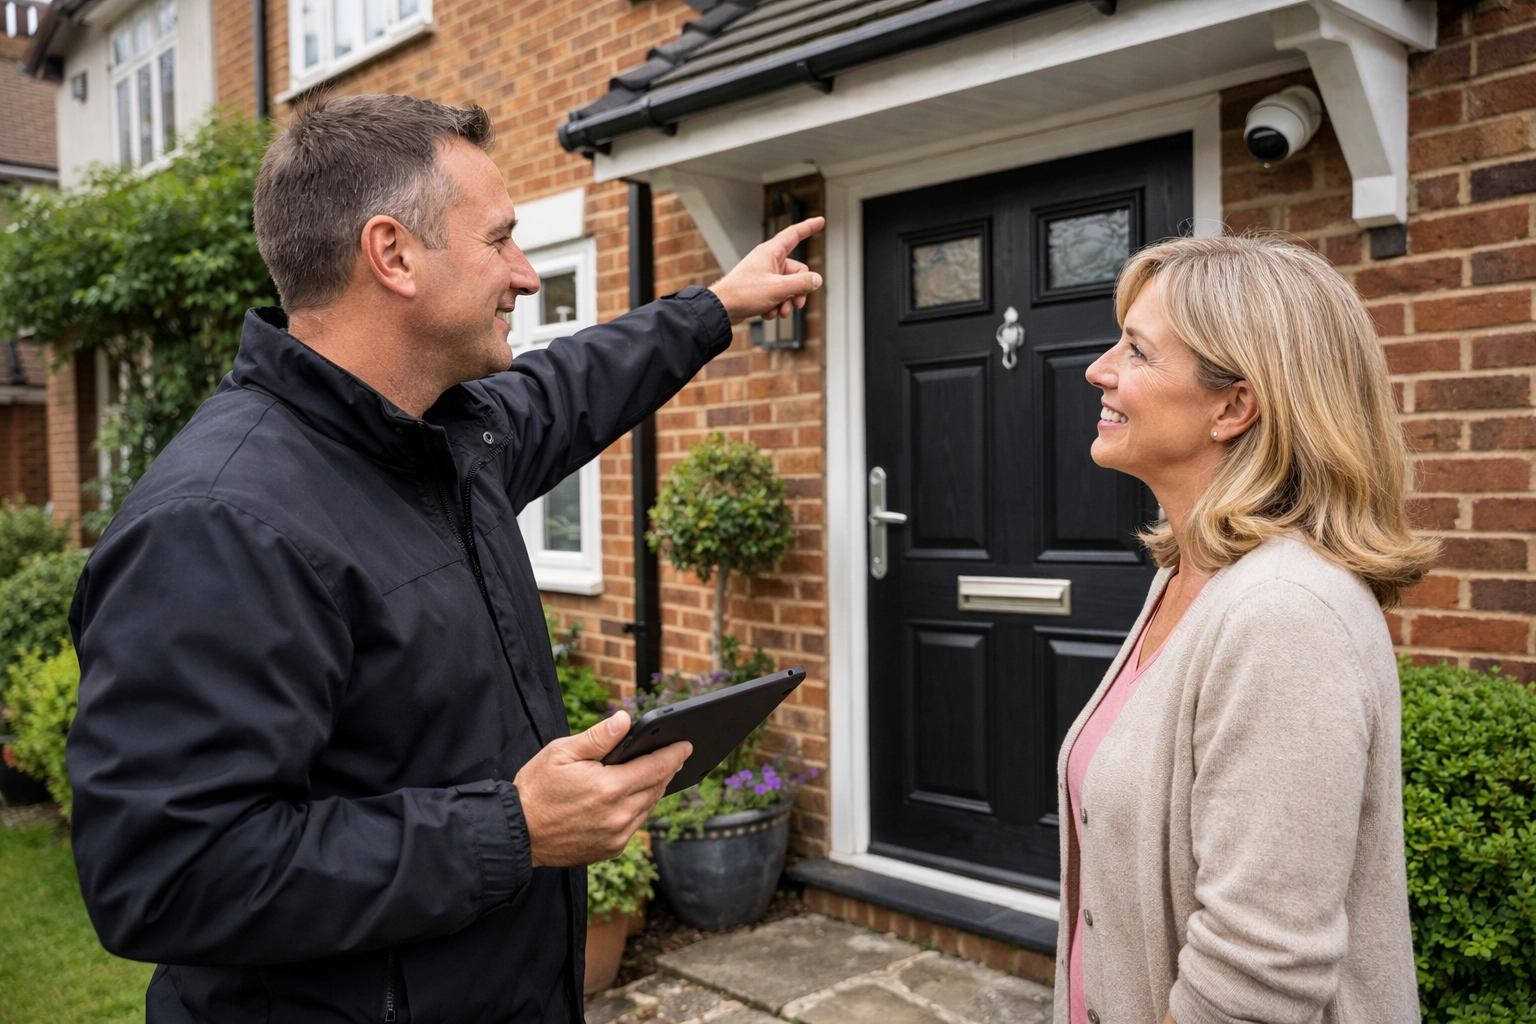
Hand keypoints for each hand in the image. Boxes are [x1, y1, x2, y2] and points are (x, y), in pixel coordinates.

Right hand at [514, 711, 690, 866]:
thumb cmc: (535, 788)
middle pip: (656, 788)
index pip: (656, 767)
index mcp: (609, 787)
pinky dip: (639, 809)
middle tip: (675, 755)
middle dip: (667, 770)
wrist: (517, 833)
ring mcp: (616, 835)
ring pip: (648, 808)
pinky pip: (635, 825)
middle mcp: (618, 815)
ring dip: (655, 790)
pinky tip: (635, 797)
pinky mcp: (610, 849)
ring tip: (657, 773)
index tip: (686, 745)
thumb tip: (626, 720)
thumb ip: (598, 737)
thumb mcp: (562, 752)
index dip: (674, 754)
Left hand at [709, 217, 825, 323]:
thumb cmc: (743, 293)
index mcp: (771, 252)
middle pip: (797, 271)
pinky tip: (767, 313)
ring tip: (778, 311)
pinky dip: (775, 305)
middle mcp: (768, 260)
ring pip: (787, 286)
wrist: (722, 308)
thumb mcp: (778, 288)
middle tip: (795, 304)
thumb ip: (801, 283)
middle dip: (797, 290)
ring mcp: (764, 274)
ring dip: (786, 301)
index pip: (794, 234)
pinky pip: (777, 295)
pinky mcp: (760, 288)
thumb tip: (816, 280)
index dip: (809, 227)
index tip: (820, 221)